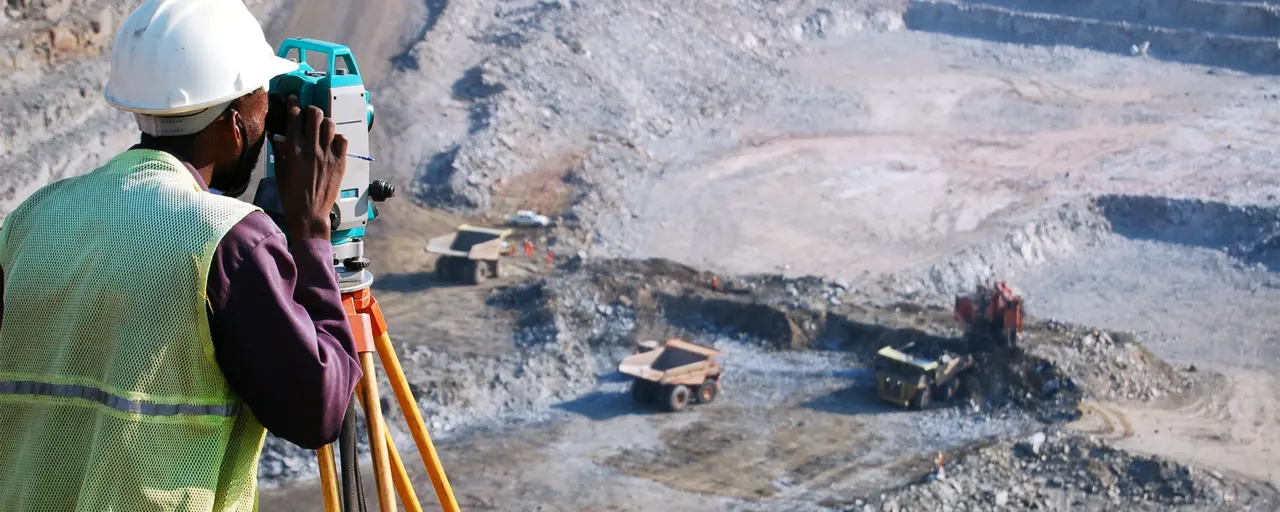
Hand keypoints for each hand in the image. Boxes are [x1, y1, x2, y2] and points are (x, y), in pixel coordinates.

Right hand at [273, 95, 347, 241]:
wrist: (309, 212)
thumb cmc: (292, 194)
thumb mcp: (279, 170)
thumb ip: (280, 151)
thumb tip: (278, 136)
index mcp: (294, 149)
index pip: (294, 117)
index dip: (293, 104)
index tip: (293, 99)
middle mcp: (312, 148)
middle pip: (315, 115)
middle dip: (311, 110)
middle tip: (309, 113)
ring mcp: (328, 154)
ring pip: (330, 124)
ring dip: (324, 122)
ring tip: (321, 127)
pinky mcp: (340, 162)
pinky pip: (342, 140)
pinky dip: (337, 137)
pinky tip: (332, 142)